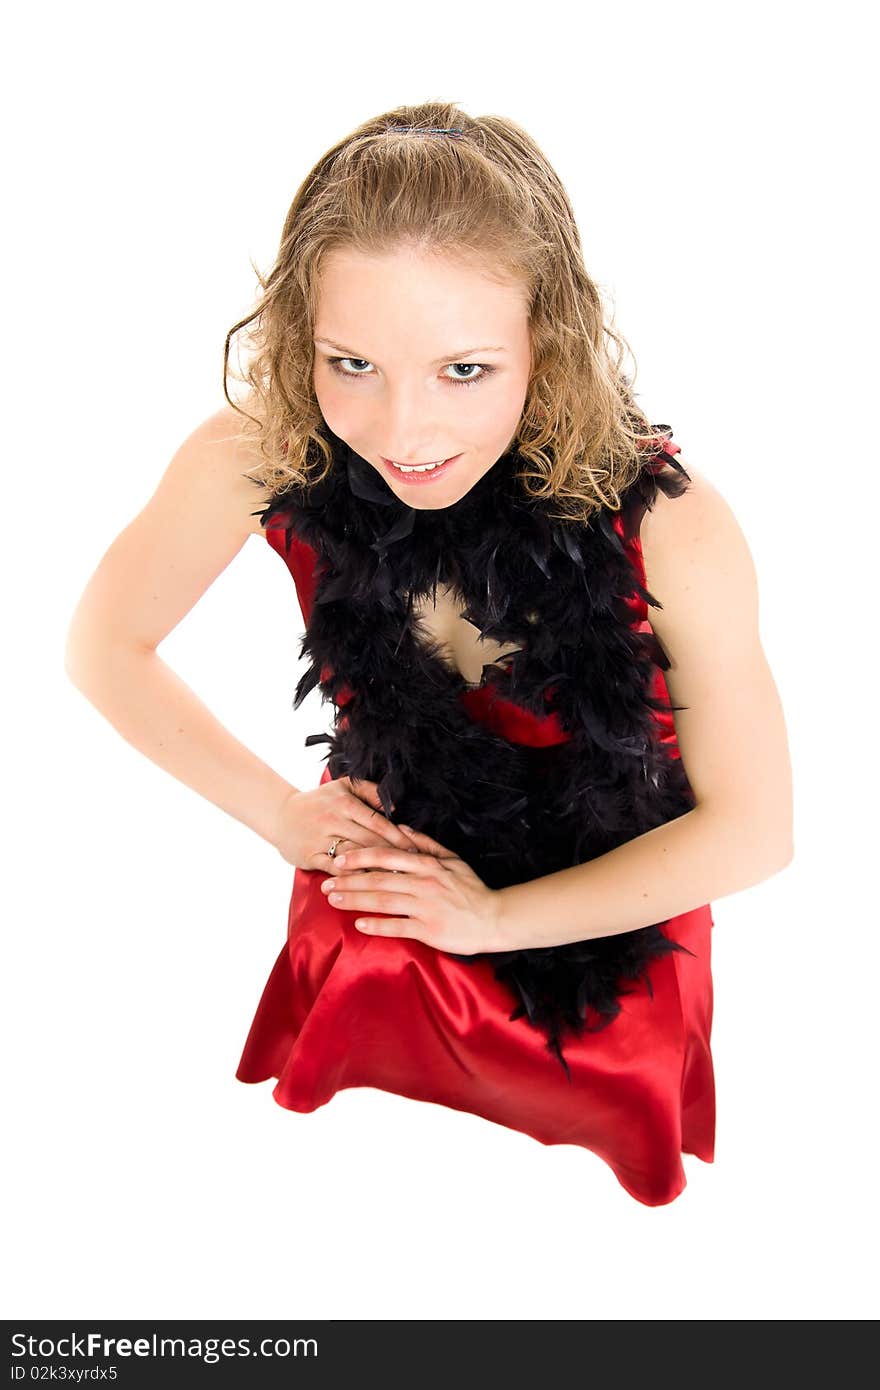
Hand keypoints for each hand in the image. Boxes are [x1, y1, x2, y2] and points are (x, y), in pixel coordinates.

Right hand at [272, 776, 419, 871]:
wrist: (281, 814)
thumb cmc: (319, 802)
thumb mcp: (343, 787)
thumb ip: (370, 791)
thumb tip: (394, 806)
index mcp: (345, 803)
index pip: (378, 822)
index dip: (398, 837)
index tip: (416, 850)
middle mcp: (334, 820)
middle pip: (370, 841)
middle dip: (394, 857)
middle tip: (414, 871)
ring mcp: (322, 838)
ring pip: (355, 857)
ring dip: (377, 869)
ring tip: (397, 881)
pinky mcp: (311, 855)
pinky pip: (335, 869)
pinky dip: (351, 878)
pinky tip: (367, 887)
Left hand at [318, 825, 502, 955]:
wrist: (495, 917)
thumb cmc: (472, 889)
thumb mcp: (453, 859)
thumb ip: (426, 843)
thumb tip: (400, 828)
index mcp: (428, 865)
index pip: (387, 857)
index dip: (360, 857)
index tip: (339, 859)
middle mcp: (424, 883)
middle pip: (378, 880)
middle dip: (349, 881)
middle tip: (325, 883)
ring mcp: (426, 906)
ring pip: (383, 901)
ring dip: (356, 901)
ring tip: (333, 901)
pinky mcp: (429, 930)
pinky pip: (398, 927)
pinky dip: (377, 925)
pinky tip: (358, 924)